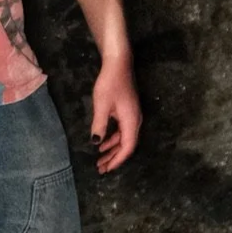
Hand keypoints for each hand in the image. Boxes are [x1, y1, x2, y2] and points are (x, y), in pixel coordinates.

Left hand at [90, 58, 140, 173]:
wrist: (119, 63)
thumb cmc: (110, 83)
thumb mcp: (101, 105)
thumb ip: (99, 126)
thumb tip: (96, 143)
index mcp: (131, 121)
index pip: (127, 147)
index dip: (117, 160)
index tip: (107, 169)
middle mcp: (135, 120)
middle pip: (127, 145)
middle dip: (114, 158)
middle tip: (101, 168)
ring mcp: (132, 115)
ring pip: (124, 138)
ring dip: (112, 148)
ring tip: (99, 158)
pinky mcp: (127, 111)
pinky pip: (122, 130)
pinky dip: (113, 138)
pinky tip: (102, 142)